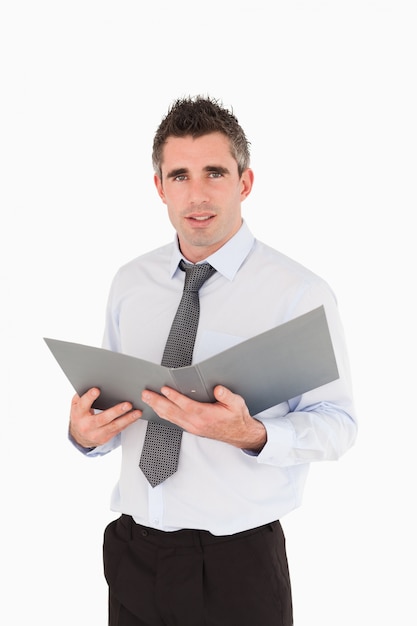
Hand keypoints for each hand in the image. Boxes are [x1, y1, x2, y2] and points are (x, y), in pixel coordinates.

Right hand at [69, 387, 141, 448]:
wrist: (79, 436)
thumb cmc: (80, 416)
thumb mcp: (76, 404)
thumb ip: (83, 395)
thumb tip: (93, 382)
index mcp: (78, 413)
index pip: (83, 404)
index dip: (89, 397)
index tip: (97, 390)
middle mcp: (86, 425)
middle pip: (102, 418)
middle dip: (116, 411)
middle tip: (127, 404)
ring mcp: (96, 433)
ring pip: (113, 426)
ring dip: (127, 419)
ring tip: (137, 412)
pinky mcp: (104, 438)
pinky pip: (118, 430)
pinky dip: (127, 423)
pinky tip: (134, 417)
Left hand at [141, 385, 266, 451]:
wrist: (239, 434)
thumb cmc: (236, 418)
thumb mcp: (236, 404)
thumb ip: (226, 396)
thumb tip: (218, 389)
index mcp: (205, 416)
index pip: (186, 405)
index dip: (174, 397)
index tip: (164, 389)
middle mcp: (196, 423)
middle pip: (172, 412)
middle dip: (157, 402)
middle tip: (146, 393)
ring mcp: (192, 427)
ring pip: (170, 417)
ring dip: (157, 407)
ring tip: (147, 399)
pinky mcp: (190, 428)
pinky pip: (173, 421)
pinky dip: (163, 414)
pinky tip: (157, 409)